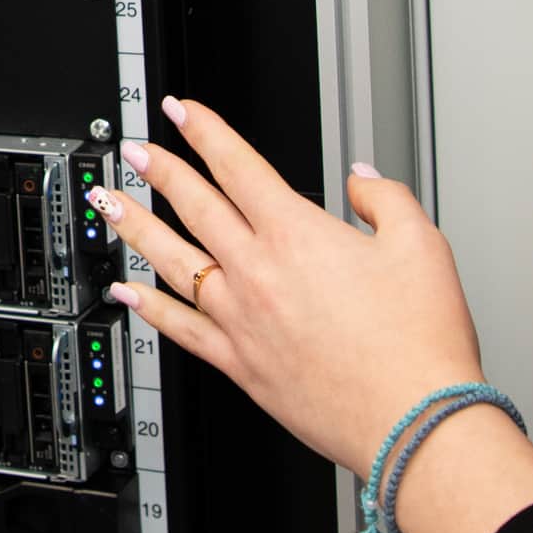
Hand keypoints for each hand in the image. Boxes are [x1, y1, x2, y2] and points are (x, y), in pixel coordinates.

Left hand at [94, 96, 486, 477]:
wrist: (414, 421)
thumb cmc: (420, 344)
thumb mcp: (423, 245)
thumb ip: (385, 198)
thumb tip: (361, 179)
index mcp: (298, 236)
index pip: (238, 166)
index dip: (205, 131)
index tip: (182, 111)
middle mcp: (259, 274)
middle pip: (195, 208)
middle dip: (159, 171)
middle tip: (133, 150)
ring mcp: (242, 321)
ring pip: (172, 263)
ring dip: (135, 228)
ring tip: (109, 205)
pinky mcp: (240, 365)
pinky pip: (180, 329)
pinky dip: (148, 309)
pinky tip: (126, 294)